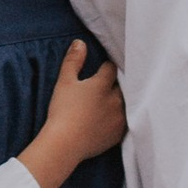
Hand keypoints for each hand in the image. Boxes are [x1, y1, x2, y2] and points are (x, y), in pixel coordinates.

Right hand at [19, 41, 126, 187]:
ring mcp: (119, 118)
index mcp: (103, 84)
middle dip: (115, 84)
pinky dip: (118, 119)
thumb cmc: (62, 110)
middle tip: (105, 86)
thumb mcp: (64, 82)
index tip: (102, 69)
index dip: (106, 68)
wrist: (65, 144)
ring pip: (125, 104)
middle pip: (121, 86)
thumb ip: (73, 61)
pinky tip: (110, 120)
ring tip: (109, 102)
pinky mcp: (118, 134)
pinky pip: (123, 122)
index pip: (111, 69)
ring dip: (119, 101)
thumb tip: (80, 43)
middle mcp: (116, 100)